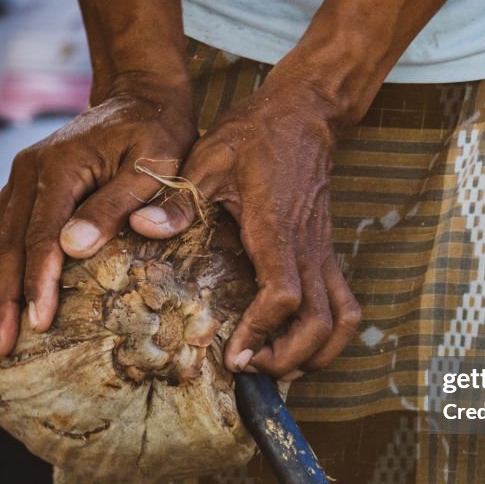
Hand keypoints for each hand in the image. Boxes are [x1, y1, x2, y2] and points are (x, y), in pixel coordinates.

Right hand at [0, 73, 195, 354]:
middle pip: (5, 244)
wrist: (140, 95)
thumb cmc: (157, 134)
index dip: (37, 283)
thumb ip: (118, 205)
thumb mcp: (155, 166)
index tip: (37, 323)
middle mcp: (28, 172)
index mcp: (59, 167)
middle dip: (0, 299)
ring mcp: (20, 178)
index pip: (41, 237)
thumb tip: (75, 247)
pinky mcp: (22, 186)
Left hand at [129, 68, 360, 378]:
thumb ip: (178, 199)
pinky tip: (301, 343)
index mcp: (276, 229)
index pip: (283, 295)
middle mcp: (307, 248)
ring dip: (316, 353)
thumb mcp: (207, 159)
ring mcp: (322, 253)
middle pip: (319, 324)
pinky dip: (331, 334)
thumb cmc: (254, 135)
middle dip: (289, 357)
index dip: (261, 332)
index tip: (235, 355)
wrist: (304, 114)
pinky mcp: (327, 253)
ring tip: (278, 365)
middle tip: (250, 369)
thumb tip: (140, 227)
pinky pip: (344, 305)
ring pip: (341, 321)